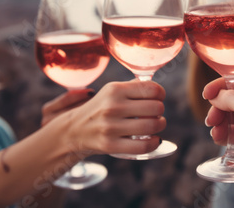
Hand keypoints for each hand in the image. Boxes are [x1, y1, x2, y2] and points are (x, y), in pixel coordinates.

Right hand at [51, 80, 166, 155]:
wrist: (73, 130)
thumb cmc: (100, 109)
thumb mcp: (111, 91)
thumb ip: (133, 86)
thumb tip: (156, 88)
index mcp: (115, 89)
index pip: (152, 89)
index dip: (160, 94)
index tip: (157, 98)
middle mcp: (112, 106)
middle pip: (156, 108)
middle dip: (160, 111)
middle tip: (155, 114)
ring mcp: (110, 127)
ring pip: (152, 126)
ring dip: (159, 125)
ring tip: (155, 125)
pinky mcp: (110, 145)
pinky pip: (143, 145)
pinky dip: (154, 143)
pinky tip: (153, 139)